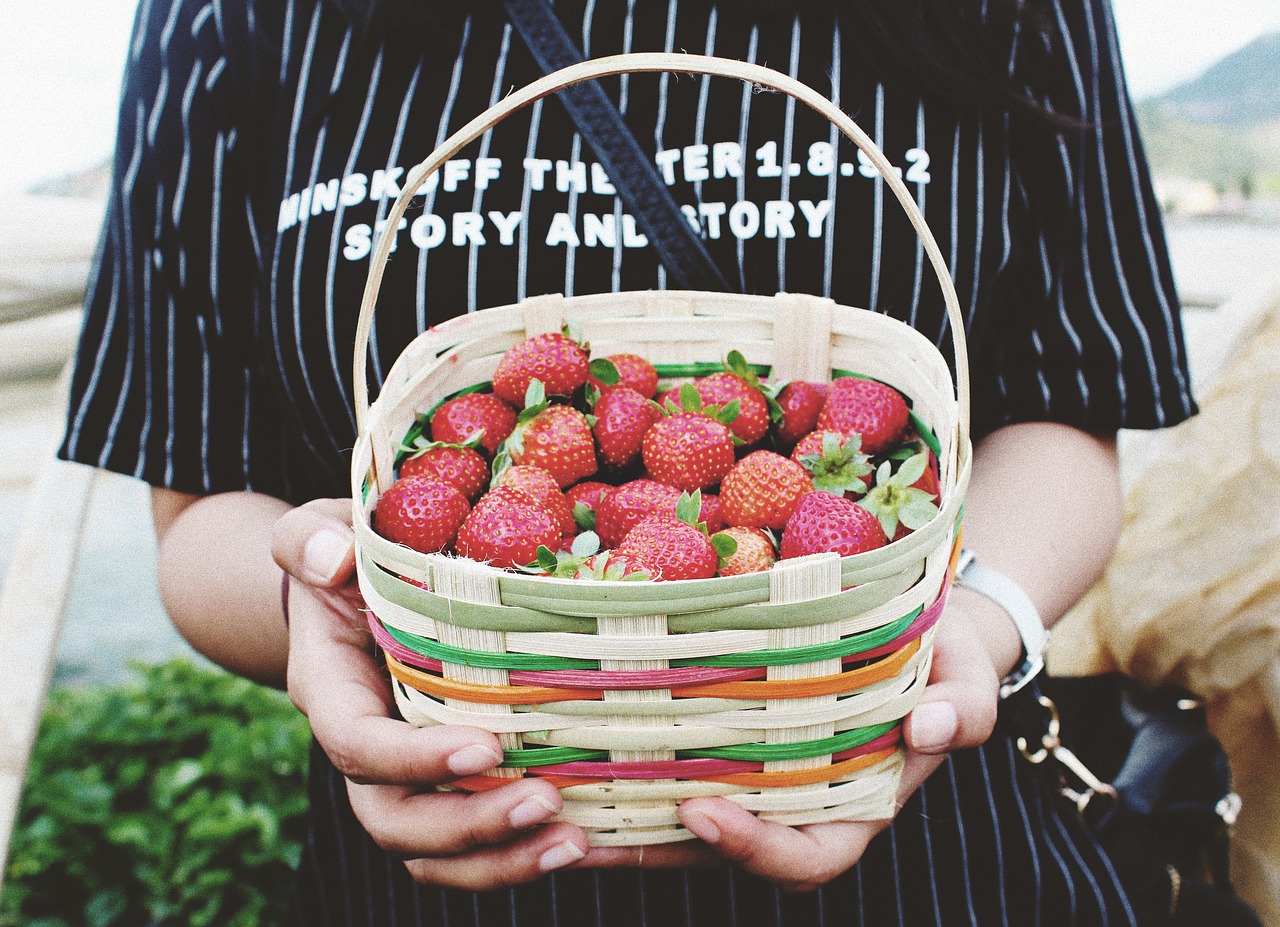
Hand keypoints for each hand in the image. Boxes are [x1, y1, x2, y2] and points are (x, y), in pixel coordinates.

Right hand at [272, 500, 591, 888]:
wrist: (353, 593)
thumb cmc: (345, 557)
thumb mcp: (320, 534)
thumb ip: (307, 540)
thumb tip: (331, 557)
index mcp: (333, 692)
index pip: (357, 744)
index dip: (414, 759)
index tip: (484, 748)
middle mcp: (365, 751)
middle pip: (397, 821)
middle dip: (469, 828)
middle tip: (546, 803)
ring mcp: (407, 778)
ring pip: (436, 853)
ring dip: (505, 860)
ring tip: (577, 841)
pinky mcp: (451, 786)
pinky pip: (479, 844)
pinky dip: (530, 852)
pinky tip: (596, 842)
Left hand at [576, 601, 999, 890]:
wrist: (921, 627)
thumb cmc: (946, 658)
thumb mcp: (968, 676)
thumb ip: (963, 709)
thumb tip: (934, 730)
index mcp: (857, 806)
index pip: (808, 858)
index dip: (753, 850)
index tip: (701, 811)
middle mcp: (797, 802)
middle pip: (719, 849)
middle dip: (651, 847)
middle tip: (582, 827)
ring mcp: (757, 772)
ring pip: (681, 815)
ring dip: (619, 818)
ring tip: (548, 803)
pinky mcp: (727, 735)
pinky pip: (674, 762)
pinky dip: (627, 766)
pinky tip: (571, 748)